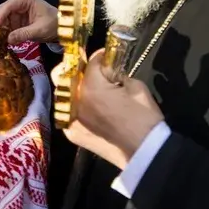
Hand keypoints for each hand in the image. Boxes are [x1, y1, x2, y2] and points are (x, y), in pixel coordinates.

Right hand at [0, 0, 57, 43]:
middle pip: (0, 11)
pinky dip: (3, 32)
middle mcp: (18, 1)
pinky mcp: (16, 18)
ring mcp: (16, 9)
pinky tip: (3, 40)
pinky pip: (5, 24)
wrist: (62, 26)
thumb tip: (8, 39)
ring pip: (0, 18)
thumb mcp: (39, 30)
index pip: (7, 6)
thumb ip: (23, 34)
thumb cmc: (54, 25)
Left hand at [64, 51, 163, 166]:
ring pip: (64, 95)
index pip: (90, 63)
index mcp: (91, 88)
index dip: (99, 57)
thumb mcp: (136, 87)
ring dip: (73, 89)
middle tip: (89, 69)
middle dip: (77, 69)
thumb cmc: (144, 118)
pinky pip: (68, 113)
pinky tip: (87, 107)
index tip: (105, 57)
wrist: (144, 152)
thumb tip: (110, 70)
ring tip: (88, 88)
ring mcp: (70, 120)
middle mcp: (75, 103)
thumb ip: (118, 74)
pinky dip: (75, 107)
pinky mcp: (72, 134)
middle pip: (65, 76)